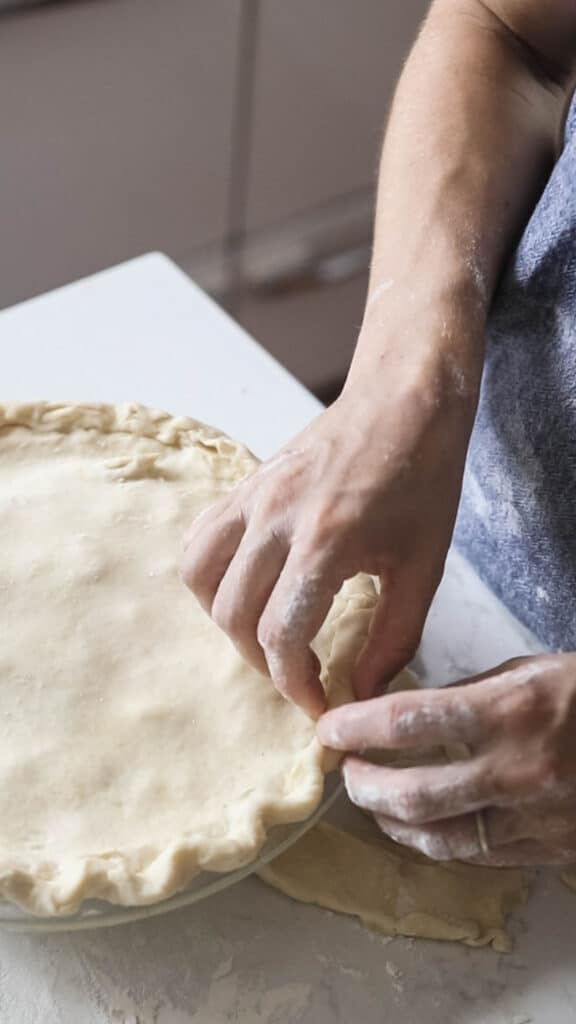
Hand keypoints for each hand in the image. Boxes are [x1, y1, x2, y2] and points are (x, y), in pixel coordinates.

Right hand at [182, 354, 472, 717]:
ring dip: (227, 621)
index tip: (320, 707)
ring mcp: (252, 496)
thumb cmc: (424, 479)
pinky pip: (199, 540)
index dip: (298, 686)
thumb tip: (361, 692)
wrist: (404, 400)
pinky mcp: (244, 483)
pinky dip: (209, 576)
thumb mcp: (425, 566)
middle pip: (234, 616)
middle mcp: (275, 518)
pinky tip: (245, 588)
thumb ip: (394, 637)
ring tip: (267, 635)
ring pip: (200, 578)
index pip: (281, 636)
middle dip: (265, 663)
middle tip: (302, 674)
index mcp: (326, 540)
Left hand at [318, 654, 575, 865]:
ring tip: (373, 801)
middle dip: (363, 784)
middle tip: (345, 770)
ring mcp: (534, 818)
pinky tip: (419, 827)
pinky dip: (437, 842)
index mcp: (511, 711)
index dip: (356, 726)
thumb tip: (401, 711)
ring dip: (392, 822)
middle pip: (413, 792)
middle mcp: (517, 771)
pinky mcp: (547, 849)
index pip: (408, 722)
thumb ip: (464, 693)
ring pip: (439, 838)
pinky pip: (476, 856)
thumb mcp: (528, 671)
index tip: (328, 728)